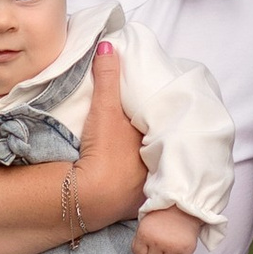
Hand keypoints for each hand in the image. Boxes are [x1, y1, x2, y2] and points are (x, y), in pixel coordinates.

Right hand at [73, 42, 146, 229]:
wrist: (87, 197)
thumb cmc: (104, 152)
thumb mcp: (105, 111)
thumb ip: (107, 79)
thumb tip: (108, 46)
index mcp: (157, 143)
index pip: (164, 126)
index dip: (161, 118)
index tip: (156, 110)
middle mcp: (158, 167)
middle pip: (161, 148)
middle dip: (159, 141)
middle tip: (147, 132)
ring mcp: (147, 189)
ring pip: (153, 171)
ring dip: (149, 165)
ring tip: (138, 155)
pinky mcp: (134, 207)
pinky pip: (142, 193)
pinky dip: (138, 186)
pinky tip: (129, 180)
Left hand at [132, 203, 199, 253]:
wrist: (184, 204)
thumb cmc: (165, 213)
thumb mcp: (146, 224)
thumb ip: (141, 242)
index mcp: (144, 234)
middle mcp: (156, 241)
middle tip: (165, 246)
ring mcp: (171, 245)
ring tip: (174, 244)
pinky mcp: (186, 247)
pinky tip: (182, 246)